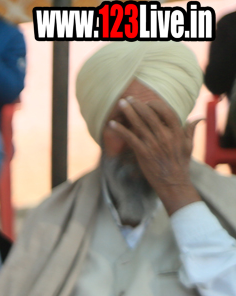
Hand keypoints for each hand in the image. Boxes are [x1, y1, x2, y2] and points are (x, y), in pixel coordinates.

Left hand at [109, 95, 200, 215]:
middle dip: (138, 105)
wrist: (173, 183)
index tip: (147, 102)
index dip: (156, 105)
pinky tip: (111, 124)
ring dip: (128, 113)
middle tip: (128, 99)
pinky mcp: (143, 153)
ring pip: (139, 124)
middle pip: (150, 115)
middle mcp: (166, 136)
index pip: (167, 112)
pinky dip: (120, 130)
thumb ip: (191, 130)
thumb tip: (198, 119)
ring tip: (120, 104)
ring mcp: (154, 144)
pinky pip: (130, 138)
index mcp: (177, 132)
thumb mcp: (189, 146)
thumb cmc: (181, 165)